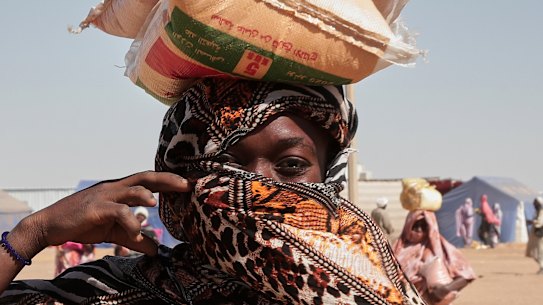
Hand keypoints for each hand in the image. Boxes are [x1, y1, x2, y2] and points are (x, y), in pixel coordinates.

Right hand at [9, 171, 190, 258]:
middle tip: (187, 185)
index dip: (168, 180)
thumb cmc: (85, 224)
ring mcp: (104, 196)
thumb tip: (156, 250)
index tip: (188, 184)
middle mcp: (114, 188)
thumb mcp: (114, 232)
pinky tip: (135, 232)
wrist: (50, 226)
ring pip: (130, 189)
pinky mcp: (95, 208)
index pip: (148, 180)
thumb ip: (136, 238)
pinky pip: (116, 211)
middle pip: (145, 177)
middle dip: (167, 180)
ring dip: (145, 195)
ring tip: (156, 205)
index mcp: (120, 190)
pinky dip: (128, 221)